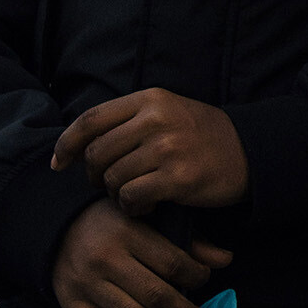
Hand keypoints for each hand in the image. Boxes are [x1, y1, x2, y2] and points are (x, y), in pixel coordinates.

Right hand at [49, 199, 229, 307]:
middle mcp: (107, 260)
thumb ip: (186, 239)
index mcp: (130, 233)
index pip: (171, 262)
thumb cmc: (112, 222)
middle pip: (154, 295)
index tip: (206, 281)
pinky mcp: (71, 306)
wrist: (56, 227)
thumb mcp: (148, 218)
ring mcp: (88, 286)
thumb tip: (225, 260)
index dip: (196, 276)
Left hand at [56, 88, 249, 212]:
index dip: (66, 144)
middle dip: (94, 176)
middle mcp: (156, 119)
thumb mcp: (166, 112)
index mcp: (150, 99)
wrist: (249, 152)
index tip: (59, 164)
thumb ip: (127, 121)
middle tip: (109, 185)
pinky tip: (146, 206)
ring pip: (112, 178)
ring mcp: (168, 148)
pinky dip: (132, 208)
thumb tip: (75, 146)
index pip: (90, 120)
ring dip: (116, 194)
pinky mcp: (178, 177)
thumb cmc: (200, 135)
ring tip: (134, 195)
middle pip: (97, 153)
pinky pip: (131, 198)